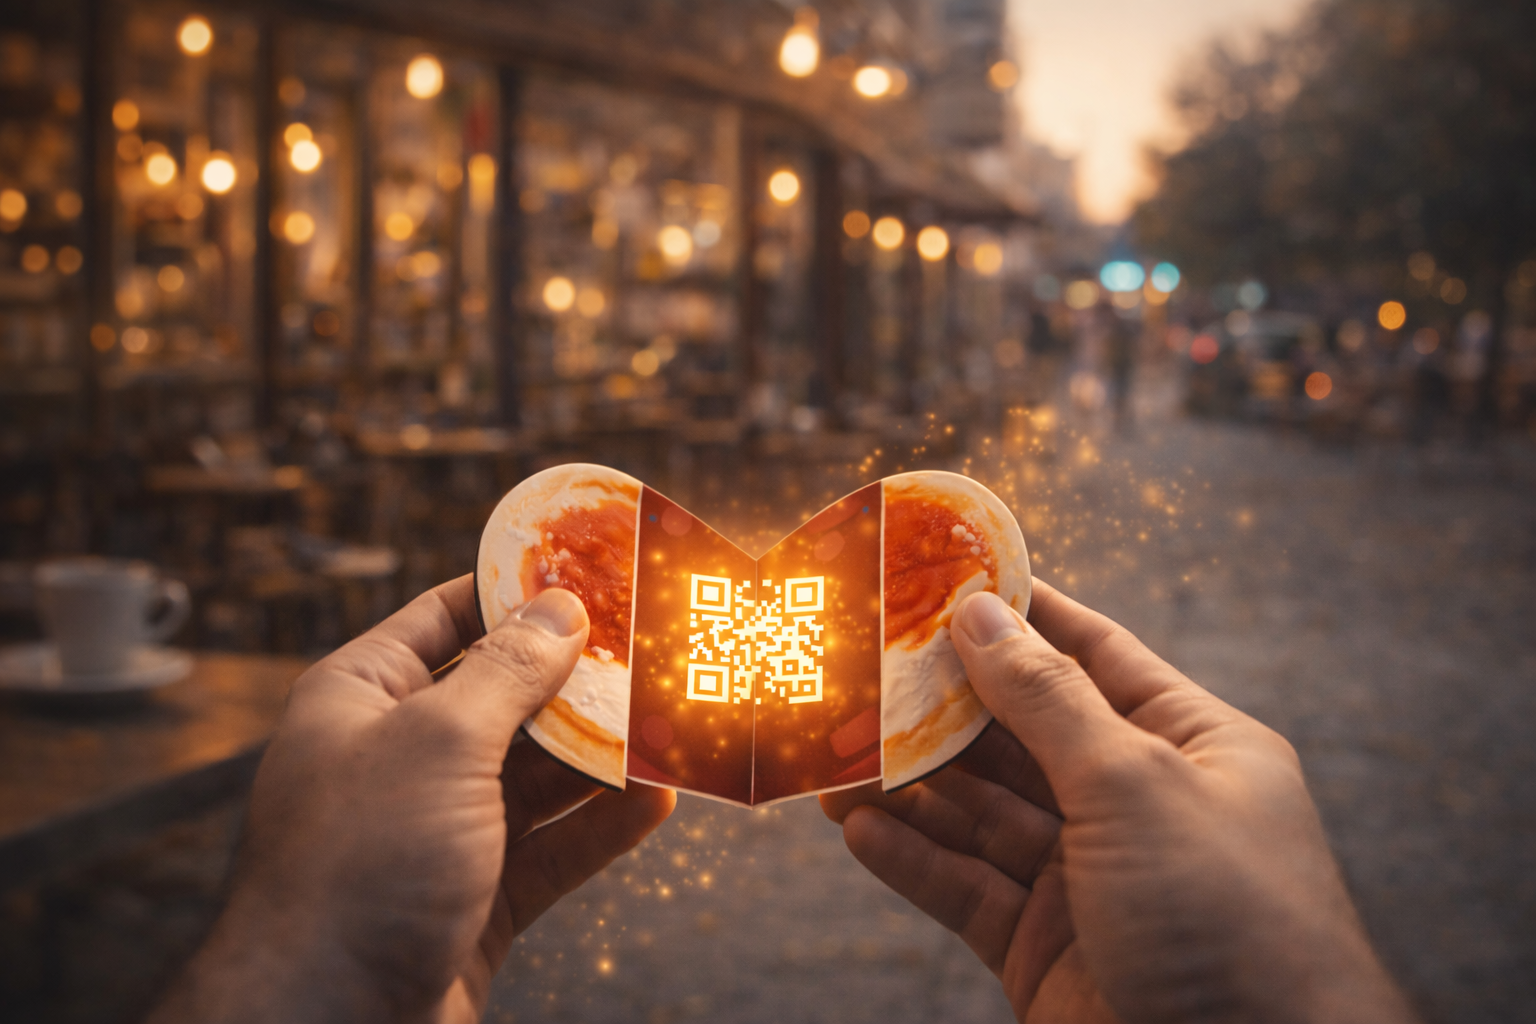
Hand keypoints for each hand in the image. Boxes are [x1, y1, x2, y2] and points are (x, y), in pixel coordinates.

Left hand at [151, 576, 674, 1023]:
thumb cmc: (357, 867)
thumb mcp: (440, 743)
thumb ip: (509, 672)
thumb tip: (562, 607)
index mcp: (361, 699)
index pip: (446, 617)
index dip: (516, 593)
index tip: (591, 572)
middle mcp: (398, 757)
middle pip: (506, 696)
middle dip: (579, 679)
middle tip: (654, 652)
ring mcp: (439, 830)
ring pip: (537, 775)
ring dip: (603, 753)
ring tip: (671, 720)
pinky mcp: (475, 896)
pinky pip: (550, 846)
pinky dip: (602, 825)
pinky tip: (657, 799)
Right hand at [822, 581, 1415, 1023]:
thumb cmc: (1229, 918)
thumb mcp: (1135, 784)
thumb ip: (1047, 700)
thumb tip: (979, 614)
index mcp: (1191, 748)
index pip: (1094, 655)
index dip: (1021, 614)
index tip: (945, 577)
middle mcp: (1138, 806)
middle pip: (1021, 735)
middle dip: (941, 707)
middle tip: (859, 669)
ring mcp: (1088, 881)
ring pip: (982, 815)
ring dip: (909, 785)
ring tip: (833, 752)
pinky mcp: (1044, 951)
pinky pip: (966, 890)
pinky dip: (912, 860)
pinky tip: (857, 829)